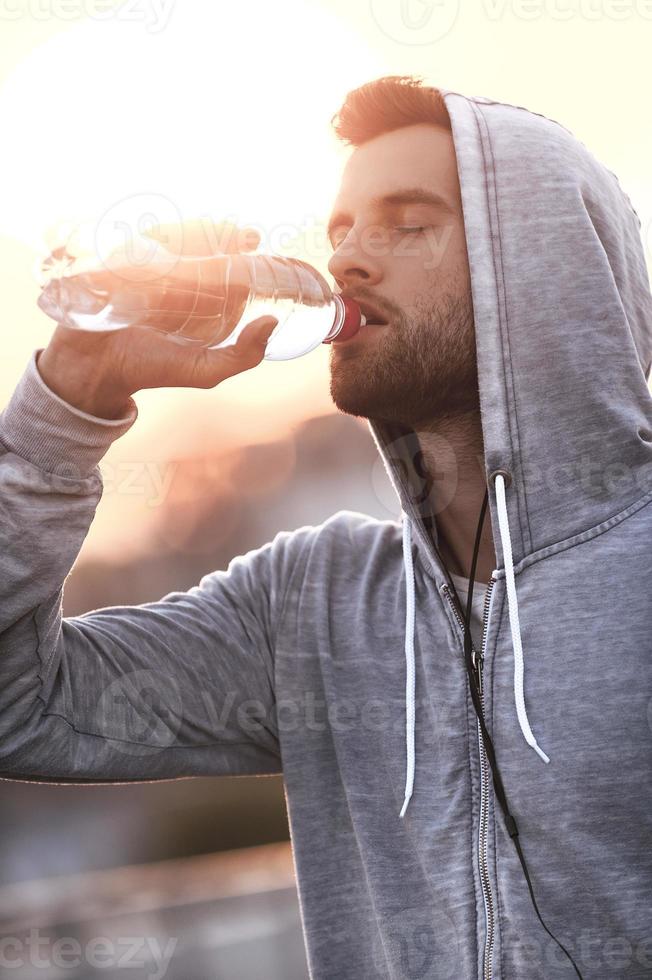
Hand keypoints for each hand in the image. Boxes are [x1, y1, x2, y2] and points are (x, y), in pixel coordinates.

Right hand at [37, 220, 277, 418]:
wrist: (97, 370)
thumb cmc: (151, 369)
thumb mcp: (205, 370)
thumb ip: (243, 356)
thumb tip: (272, 322)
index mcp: (197, 294)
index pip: (220, 261)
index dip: (235, 245)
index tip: (251, 240)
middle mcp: (172, 276)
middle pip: (197, 241)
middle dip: (217, 232)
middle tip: (238, 234)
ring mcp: (143, 266)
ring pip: (170, 236)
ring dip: (189, 229)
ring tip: (206, 235)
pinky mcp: (114, 263)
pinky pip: (134, 242)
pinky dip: (148, 239)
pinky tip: (161, 241)